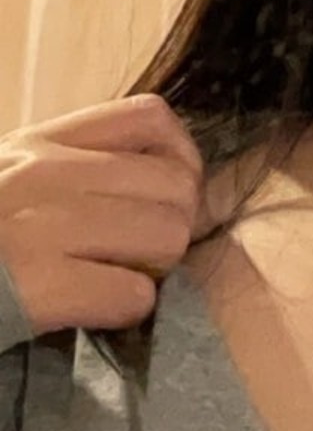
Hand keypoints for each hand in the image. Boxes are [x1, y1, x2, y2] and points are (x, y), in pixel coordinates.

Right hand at [0, 95, 205, 335]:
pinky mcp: (37, 289)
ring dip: (151, 270)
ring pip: (166, 238)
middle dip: (169, 229)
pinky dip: (122, 312)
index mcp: (38, 142)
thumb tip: (158, 179)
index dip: (178, 161)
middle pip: (175, 186)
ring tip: (109, 280)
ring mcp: (40, 228)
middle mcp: (44, 173)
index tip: (160, 197)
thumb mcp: (7, 177)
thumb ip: (69, 168)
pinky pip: (133, 296)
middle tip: (134, 256)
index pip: (151, 118)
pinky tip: (87, 312)